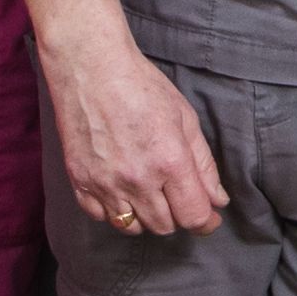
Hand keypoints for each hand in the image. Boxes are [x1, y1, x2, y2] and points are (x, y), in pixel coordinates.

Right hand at [49, 35, 228, 241]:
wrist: (91, 68)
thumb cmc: (140, 86)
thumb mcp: (185, 119)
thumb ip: (204, 165)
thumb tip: (217, 200)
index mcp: (169, 161)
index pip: (192, 216)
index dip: (205, 222)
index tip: (207, 219)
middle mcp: (137, 178)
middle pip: (164, 226)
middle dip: (177, 216)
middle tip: (176, 195)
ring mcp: (104, 182)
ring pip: (132, 227)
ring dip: (146, 216)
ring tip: (148, 192)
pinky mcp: (79, 181)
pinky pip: (101, 216)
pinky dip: (114, 210)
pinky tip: (121, 190)